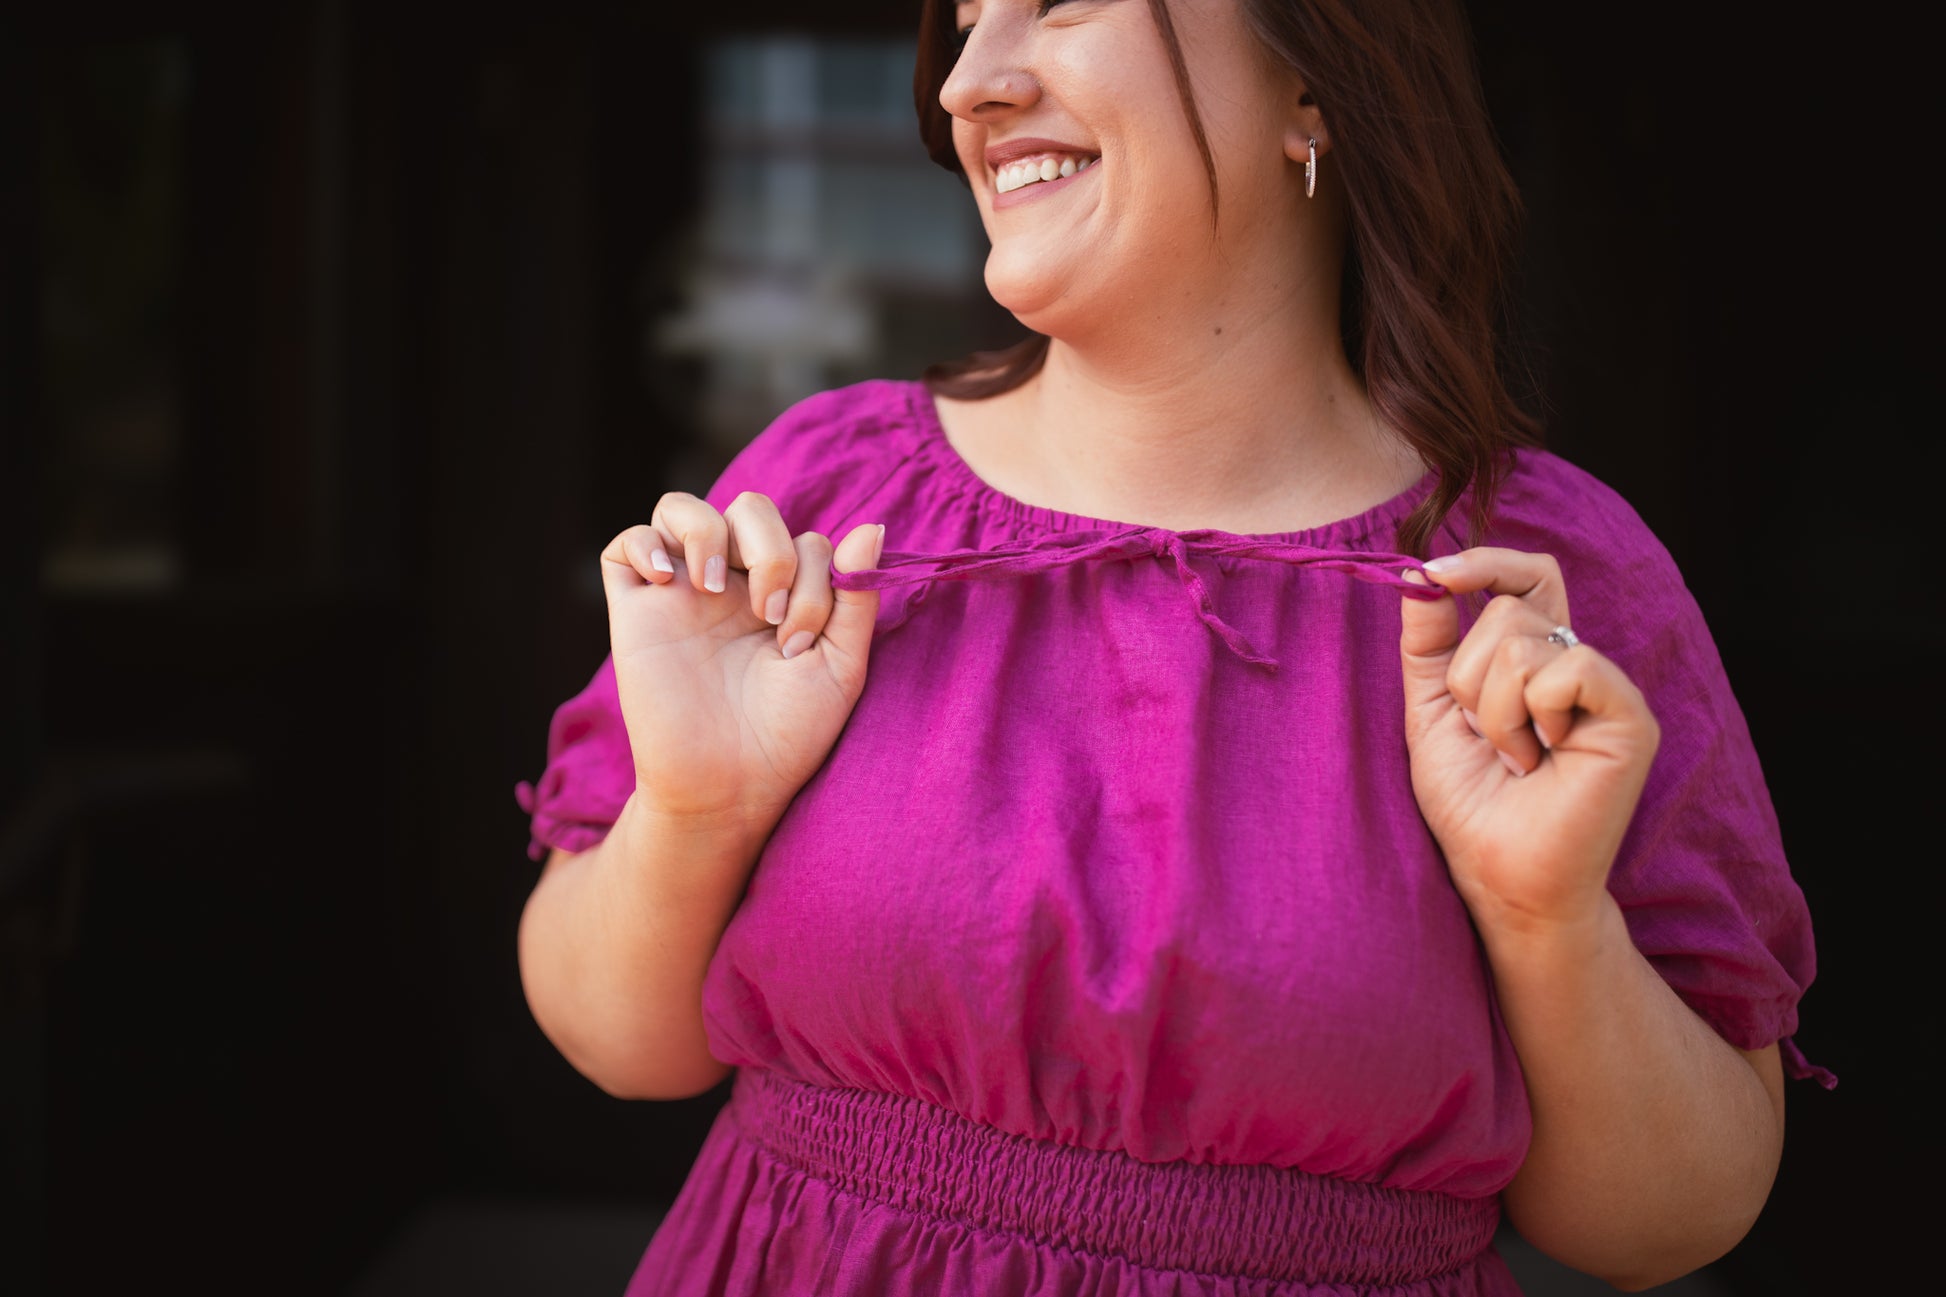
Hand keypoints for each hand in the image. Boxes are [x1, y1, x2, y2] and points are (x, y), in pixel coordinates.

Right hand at [601, 490, 884, 831]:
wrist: (730, 785)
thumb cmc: (789, 734)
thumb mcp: (841, 665)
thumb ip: (855, 596)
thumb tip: (872, 526)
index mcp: (784, 595)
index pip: (804, 540)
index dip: (814, 576)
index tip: (800, 642)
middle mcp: (732, 586)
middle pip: (750, 509)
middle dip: (772, 551)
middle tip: (770, 617)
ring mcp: (681, 594)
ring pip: (682, 508)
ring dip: (710, 531)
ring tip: (715, 586)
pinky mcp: (635, 611)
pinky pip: (624, 544)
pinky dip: (645, 543)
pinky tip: (670, 578)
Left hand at [1398, 548, 1660, 931]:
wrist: (1500, 874)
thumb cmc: (1472, 803)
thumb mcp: (1432, 710)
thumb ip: (1429, 642)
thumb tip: (1420, 575)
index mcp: (1536, 659)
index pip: (1526, 577)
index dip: (1484, 562)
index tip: (1431, 574)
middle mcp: (1577, 665)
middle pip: (1508, 609)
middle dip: (1468, 678)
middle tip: (1487, 739)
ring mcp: (1607, 688)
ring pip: (1521, 641)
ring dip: (1493, 710)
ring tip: (1514, 759)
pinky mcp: (1629, 715)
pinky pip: (1565, 668)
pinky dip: (1530, 716)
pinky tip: (1541, 761)